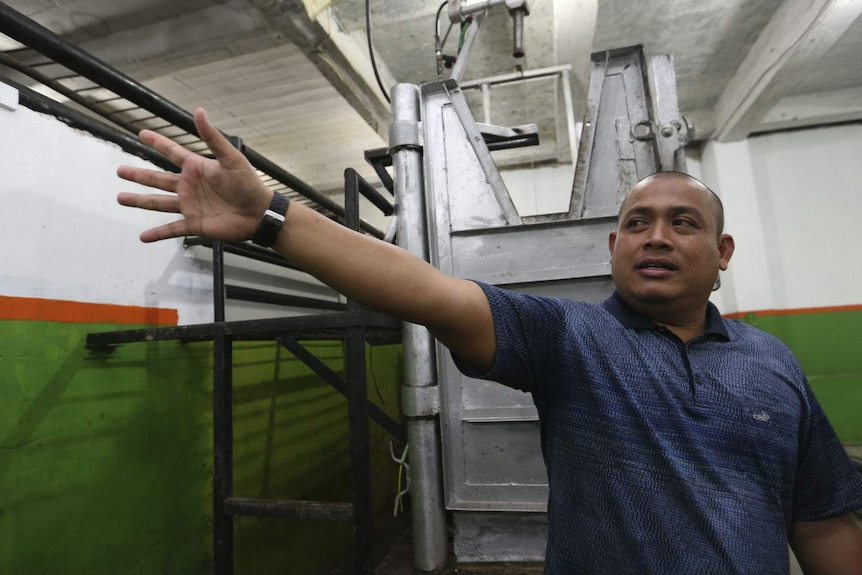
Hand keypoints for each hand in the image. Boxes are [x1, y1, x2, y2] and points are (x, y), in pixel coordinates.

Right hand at [117, 107, 271, 242]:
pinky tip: (142, 237)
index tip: (141, 133)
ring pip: (158, 203)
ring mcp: (190, 206)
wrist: (259, 214)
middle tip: (120, 171)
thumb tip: (199, 111)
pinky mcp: (194, 224)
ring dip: (139, 201)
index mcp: (197, 168)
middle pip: (157, 179)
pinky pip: (172, 229)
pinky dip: (157, 234)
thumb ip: (212, 137)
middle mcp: (189, 186)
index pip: (172, 152)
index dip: (157, 142)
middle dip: (138, 175)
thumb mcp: (231, 158)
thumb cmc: (249, 184)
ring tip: (120, 198)